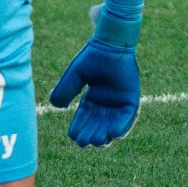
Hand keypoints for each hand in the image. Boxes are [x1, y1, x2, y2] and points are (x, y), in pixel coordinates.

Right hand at [46, 20, 140, 146]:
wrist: (111, 43)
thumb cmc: (93, 55)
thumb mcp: (75, 75)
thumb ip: (65, 89)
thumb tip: (55, 105)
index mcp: (93, 97)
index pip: (84, 116)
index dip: (78, 126)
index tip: (72, 137)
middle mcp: (107, 102)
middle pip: (98, 123)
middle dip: (90, 133)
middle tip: (83, 143)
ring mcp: (120, 101)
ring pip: (112, 123)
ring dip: (105, 134)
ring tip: (96, 142)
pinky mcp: (132, 98)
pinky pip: (127, 116)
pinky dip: (122, 125)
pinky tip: (113, 134)